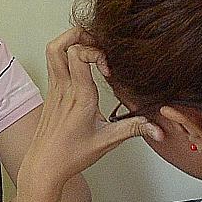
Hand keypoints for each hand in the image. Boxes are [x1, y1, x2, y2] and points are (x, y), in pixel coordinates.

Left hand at [20, 28, 160, 190]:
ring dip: (70, 41)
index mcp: (79, 96)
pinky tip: (82, 65)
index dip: (96, 52)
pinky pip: (53, 63)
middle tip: (97, 44)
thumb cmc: (70, 156)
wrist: (44, 166)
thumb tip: (157, 128)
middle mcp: (63, 88)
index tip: (108, 68)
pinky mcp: (50, 92)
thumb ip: (134, 130)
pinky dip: (66, 54)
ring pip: (52, 51)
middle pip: (59, 44)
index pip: (79, 55)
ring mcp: (54, 89)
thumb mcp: (107, 141)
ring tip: (90, 48)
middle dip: (79, 35)